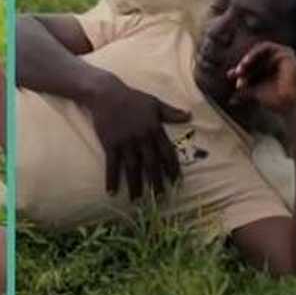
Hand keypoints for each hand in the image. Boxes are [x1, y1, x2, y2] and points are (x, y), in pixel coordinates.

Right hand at [86, 75, 190, 199]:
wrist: (105, 93)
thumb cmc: (131, 97)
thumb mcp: (154, 102)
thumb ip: (171, 112)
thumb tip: (190, 116)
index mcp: (154, 129)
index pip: (167, 152)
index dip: (172, 168)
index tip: (176, 182)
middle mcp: (142, 138)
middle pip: (151, 164)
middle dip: (157, 182)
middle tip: (160, 199)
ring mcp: (125, 142)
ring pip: (133, 168)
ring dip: (136, 186)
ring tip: (138, 201)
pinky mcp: (110, 144)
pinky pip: (112, 165)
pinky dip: (112, 179)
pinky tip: (112, 192)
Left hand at [227, 42, 295, 114]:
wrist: (289, 104)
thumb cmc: (274, 100)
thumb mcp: (252, 92)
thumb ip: (242, 88)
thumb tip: (229, 91)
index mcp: (269, 69)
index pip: (250, 64)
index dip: (239, 69)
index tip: (231, 76)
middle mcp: (275, 61)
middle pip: (253, 58)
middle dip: (242, 66)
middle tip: (235, 74)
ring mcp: (281, 56)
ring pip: (257, 51)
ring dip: (247, 59)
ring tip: (240, 70)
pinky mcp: (286, 53)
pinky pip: (266, 47)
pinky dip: (254, 53)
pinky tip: (246, 62)